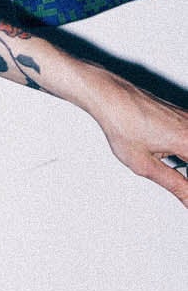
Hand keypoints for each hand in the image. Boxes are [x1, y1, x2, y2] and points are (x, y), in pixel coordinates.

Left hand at [91, 71, 187, 208]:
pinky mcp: (183, 116)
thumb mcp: (145, 165)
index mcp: (186, 140)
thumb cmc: (122, 124)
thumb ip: (174, 185)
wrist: (111, 97)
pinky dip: (184, 150)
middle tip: (180, 187)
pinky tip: (177, 159)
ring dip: (184, 162)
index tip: (184, 193)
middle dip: (185, 173)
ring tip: (165, 164)